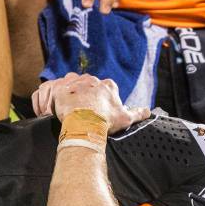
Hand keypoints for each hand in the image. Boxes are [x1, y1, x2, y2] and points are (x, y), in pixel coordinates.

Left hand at [32, 73, 149, 133]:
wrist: (85, 124)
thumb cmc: (106, 121)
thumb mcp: (126, 118)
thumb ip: (138, 113)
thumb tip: (149, 111)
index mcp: (107, 85)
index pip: (105, 87)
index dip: (102, 98)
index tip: (99, 109)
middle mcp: (92, 80)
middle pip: (88, 84)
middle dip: (86, 94)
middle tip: (84, 109)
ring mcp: (75, 82)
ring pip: (72, 82)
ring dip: (71, 91)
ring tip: (70, 106)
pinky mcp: (61, 88)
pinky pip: (56, 88)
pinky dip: (55, 95)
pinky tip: (56, 105)